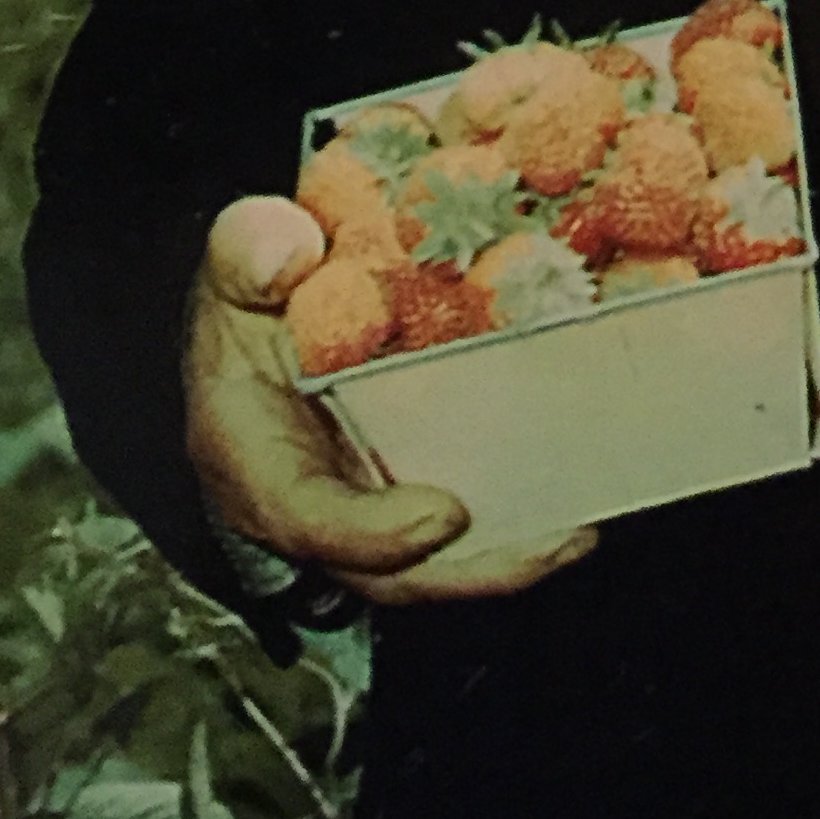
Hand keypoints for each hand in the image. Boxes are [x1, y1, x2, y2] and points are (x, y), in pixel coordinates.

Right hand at [185, 196, 600, 604]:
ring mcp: (356, 505)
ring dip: (506, 558)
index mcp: (251, 450)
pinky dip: (511, 521)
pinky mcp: (398, 490)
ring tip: (581, 530)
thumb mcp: (238, 253)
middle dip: (470, 569)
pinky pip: (454, 531)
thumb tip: (283, 257)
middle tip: (557, 540)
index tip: (446, 514)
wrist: (260, 305)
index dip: (371, 532)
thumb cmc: (250, 285)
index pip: (304, 516)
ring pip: (428, 565)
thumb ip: (249, 248)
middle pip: (385, 570)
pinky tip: (576, 495)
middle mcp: (306, 499)